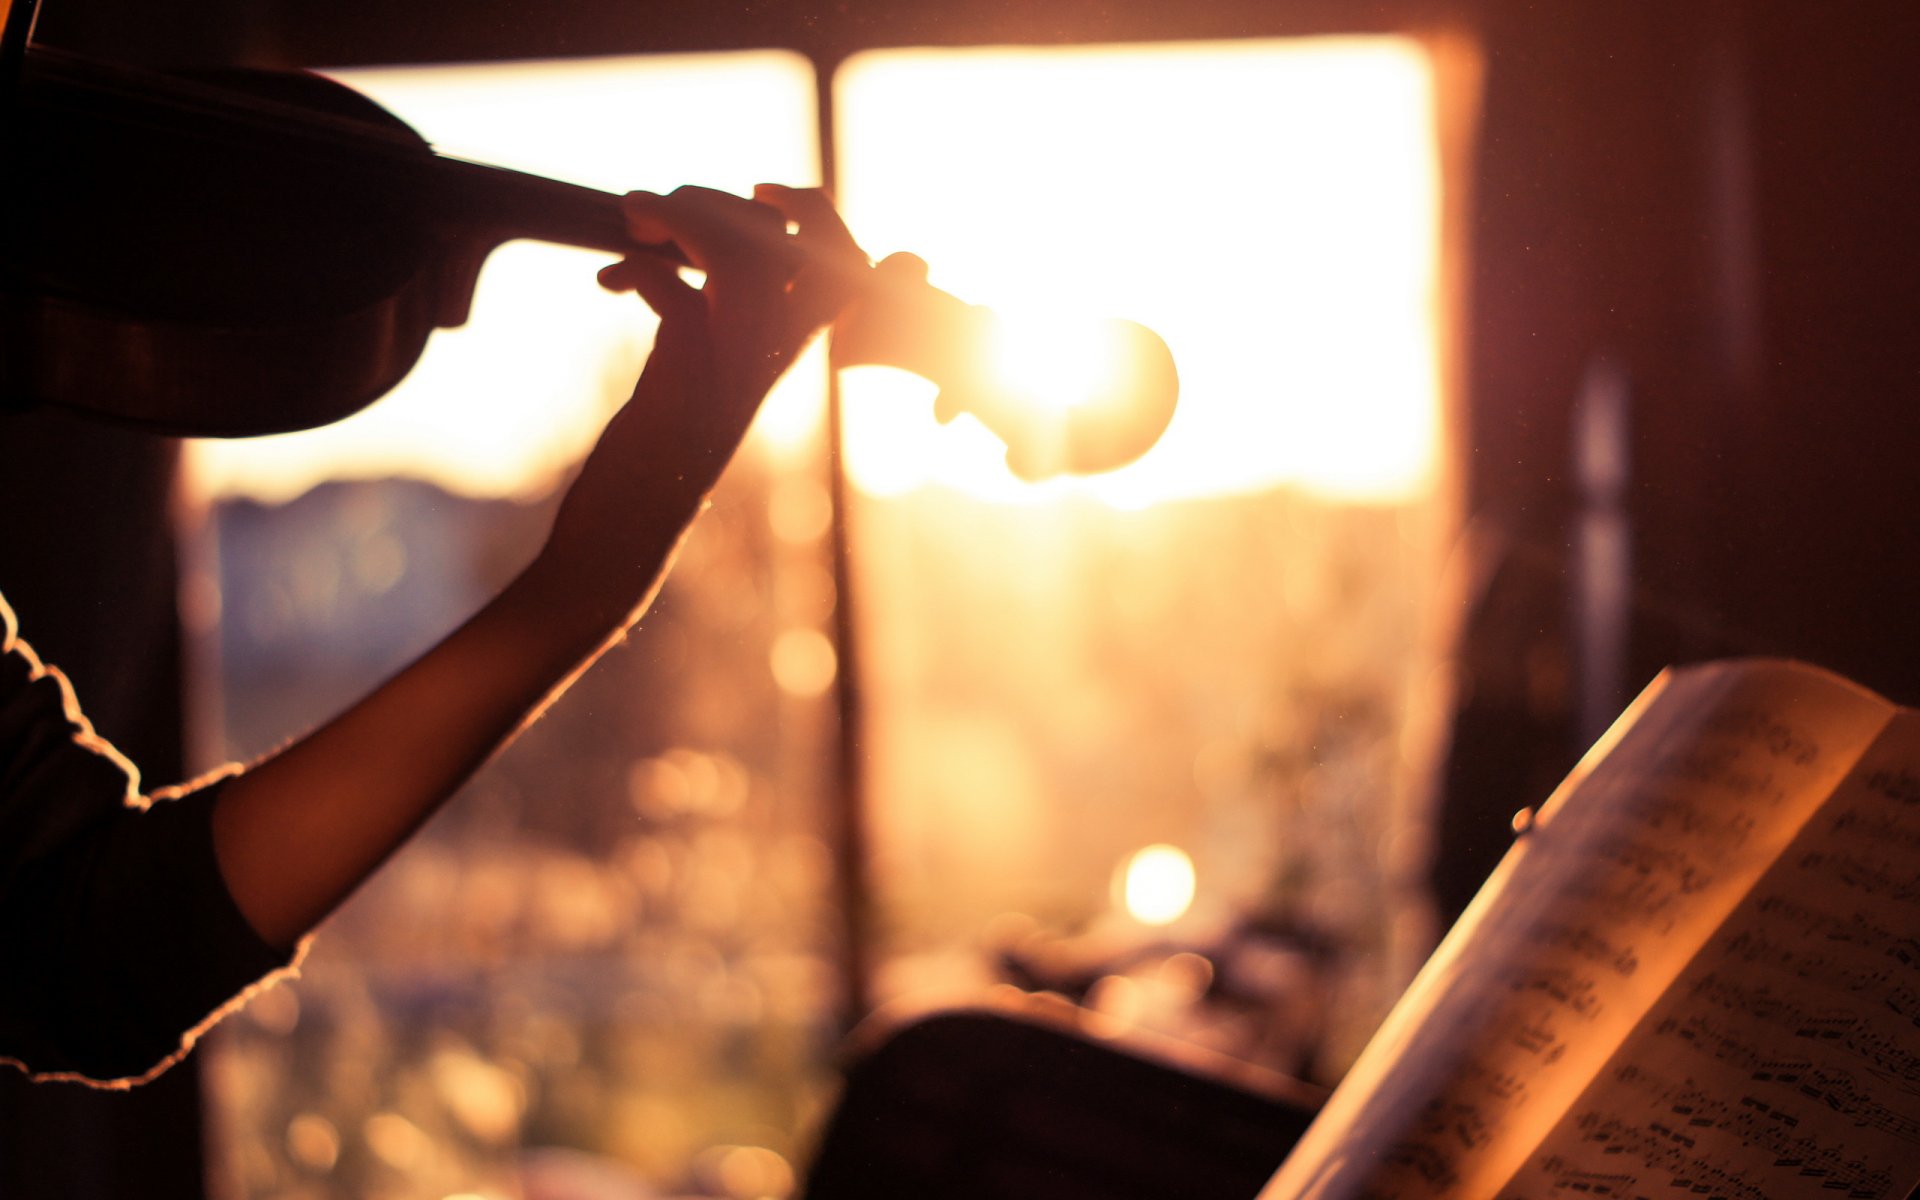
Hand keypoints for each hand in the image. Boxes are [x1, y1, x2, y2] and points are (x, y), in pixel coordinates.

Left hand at [538, 185, 866, 616]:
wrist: (627, 529)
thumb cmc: (654, 455)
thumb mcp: (695, 373)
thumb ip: (709, 320)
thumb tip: (689, 257)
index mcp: (780, 355)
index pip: (840, 264)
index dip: (813, 214)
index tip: (758, 195)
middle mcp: (768, 359)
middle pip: (787, 245)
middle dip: (720, 203)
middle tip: (659, 211)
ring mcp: (731, 369)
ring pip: (742, 256)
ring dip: (683, 217)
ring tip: (634, 219)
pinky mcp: (684, 379)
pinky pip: (674, 291)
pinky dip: (635, 268)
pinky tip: (607, 285)